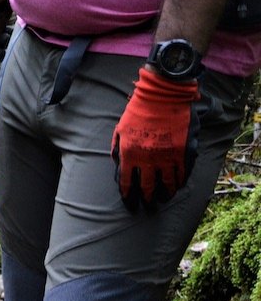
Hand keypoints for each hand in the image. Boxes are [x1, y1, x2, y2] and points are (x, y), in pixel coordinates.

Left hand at [112, 67, 199, 209]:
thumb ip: (117, 149)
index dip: (128, 196)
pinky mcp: (184, 150)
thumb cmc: (137, 111)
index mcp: (129, 155)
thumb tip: (116, 163)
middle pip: (147, 187)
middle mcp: (148, 159)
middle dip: (147, 199)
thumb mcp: (119, 130)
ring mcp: (167, 156)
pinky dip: (180, 181)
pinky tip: (178, 186)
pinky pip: (183, 172)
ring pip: (167, 183)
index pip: (127, 183)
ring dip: (165, 194)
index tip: (130, 204)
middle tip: (148, 205)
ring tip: (164, 199)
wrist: (162, 96)